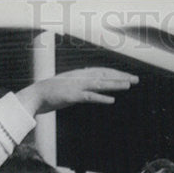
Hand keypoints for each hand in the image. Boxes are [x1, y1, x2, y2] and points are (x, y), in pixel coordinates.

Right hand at [15, 68, 138, 115]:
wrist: (36, 95)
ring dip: (115, 84)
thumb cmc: (53, 93)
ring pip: (100, 84)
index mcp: (81, 75)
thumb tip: (96, 90)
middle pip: (105, 75)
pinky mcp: (73, 96)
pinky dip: (101, 98)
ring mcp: (77, 86)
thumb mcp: (71, 88)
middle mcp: (81, 77)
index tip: (129, 77)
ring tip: (129, 85)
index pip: (103, 72)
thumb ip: (84, 87)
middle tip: (136, 79)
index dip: (116, 74)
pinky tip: (112, 100)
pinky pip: (89, 97)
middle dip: (121, 77)